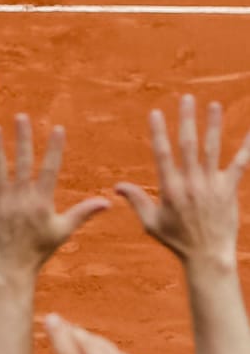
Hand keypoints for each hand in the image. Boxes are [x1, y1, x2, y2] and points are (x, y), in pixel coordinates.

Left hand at [0, 115, 108, 277]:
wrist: (11, 270)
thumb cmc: (39, 251)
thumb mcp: (63, 231)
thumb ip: (83, 213)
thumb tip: (108, 201)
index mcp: (42, 202)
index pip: (51, 169)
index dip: (54, 148)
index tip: (58, 129)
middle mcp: (21, 199)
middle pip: (23, 162)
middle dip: (23, 138)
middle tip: (21, 117)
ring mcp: (1, 203)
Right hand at [30, 315, 152, 353]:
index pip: (67, 350)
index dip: (58, 332)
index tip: (51, 319)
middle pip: (88, 344)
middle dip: (73, 332)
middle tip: (62, 326)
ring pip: (107, 348)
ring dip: (91, 339)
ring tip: (79, 337)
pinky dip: (110, 351)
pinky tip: (101, 353)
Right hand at [116, 95, 249, 269]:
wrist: (207, 255)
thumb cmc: (177, 240)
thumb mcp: (151, 222)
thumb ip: (137, 200)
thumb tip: (117, 186)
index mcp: (170, 189)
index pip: (162, 154)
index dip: (158, 132)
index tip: (155, 113)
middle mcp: (191, 183)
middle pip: (189, 145)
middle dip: (187, 120)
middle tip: (187, 98)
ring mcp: (212, 185)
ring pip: (213, 149)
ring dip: (214, 126)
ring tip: (214, 105)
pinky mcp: (229, 189)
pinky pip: (240, 164)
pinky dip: (246, 147)